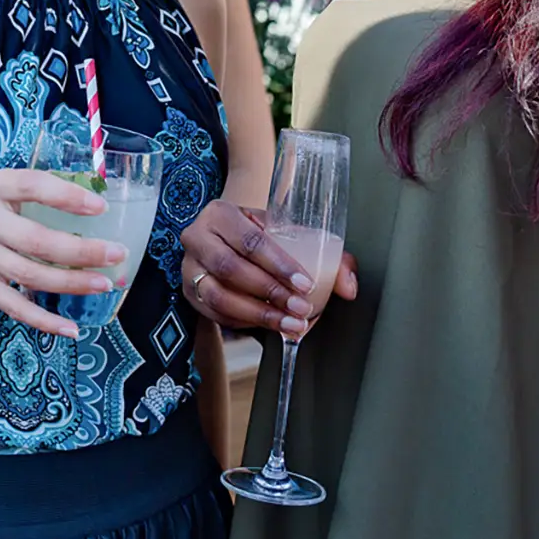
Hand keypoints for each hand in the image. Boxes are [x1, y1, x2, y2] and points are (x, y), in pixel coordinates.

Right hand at [0, 170, 121, 338]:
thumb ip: (37, 188)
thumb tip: (94, 196)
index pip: (31, 186)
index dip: (66, 197)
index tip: (99, 207)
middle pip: (35, 241)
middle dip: (80, 251)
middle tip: (115, 254)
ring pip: (29, 276)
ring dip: (71, 284)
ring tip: (104, 284)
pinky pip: (14, 307)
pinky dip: (43, 321)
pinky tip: (71, 328)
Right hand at [179, 199, 358, 335]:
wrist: (226, 238)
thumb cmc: (262, 237)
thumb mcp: (288, 235)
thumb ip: (326, 257)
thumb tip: (350, 287)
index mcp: (220, 213)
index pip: (250, 239)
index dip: (279, 264)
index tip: (305, 284)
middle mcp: (197, 237)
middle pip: (232, 268)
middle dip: (271, 293)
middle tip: (301, 309)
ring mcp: (189, 267)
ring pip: (220, 295)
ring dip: (259, 314)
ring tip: (290, 325)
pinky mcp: (189, 293)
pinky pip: (216, 313)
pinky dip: (245, 321)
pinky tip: (269, 325)